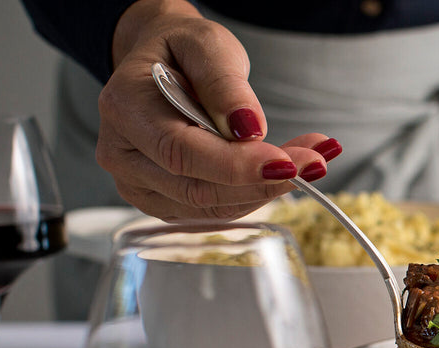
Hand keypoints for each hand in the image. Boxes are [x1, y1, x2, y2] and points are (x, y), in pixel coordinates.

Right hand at [96, 0, 341, 219]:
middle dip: (264, 180)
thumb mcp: (206, 44)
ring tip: (311, 160)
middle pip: (198, 188)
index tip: (287, 163)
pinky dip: (255, 195)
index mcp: (126, 109)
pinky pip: (214, 211)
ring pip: (211, 207)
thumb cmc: (182, 52)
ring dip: (267, 190)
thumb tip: (249, 128)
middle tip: (315, 162)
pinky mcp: (163, 202)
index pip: (181, 152)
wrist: (163, 65)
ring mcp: (139, 186)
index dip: (236, 166)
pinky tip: (286, 172)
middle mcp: (123, 156)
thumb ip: (224, 83)